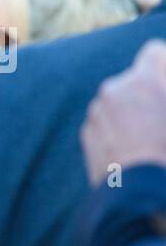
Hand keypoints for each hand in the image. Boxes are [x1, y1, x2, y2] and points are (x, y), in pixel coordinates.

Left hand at [82, 40, 165, 185]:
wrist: (138, 193)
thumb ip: (163, 90)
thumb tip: (159, 95)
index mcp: (143, 80)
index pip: (153, 53)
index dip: (162, 66)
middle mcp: (114, 89)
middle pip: (134, 79)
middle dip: (148, 92)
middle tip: (161, 115)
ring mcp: (97, 111)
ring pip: (118, 101)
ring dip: (131, 111)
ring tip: (148, 137)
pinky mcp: (87, 133)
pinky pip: (105, 121)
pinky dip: (117, 128)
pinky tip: (132, 149)